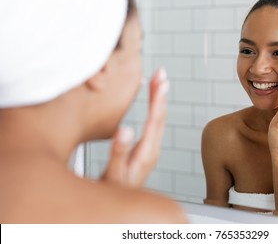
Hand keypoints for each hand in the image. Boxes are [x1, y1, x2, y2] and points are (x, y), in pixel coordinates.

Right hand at [102, 68, 168, 186]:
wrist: (119, 206)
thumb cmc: (114, 192)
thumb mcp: (113, 175)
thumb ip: (119, 153)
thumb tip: (126, 129)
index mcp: (146, 152)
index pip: (155, 120)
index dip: (158, 98)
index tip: (161, 80)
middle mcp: (152, 149)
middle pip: (160, 116)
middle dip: (160, 93)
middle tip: (161, 74)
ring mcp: (150, 149)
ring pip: (158, 120)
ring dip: (159, 99)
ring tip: (159, 82)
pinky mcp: (145, 150)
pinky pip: (152, 125)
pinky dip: (153, 109)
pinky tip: (151, 103)